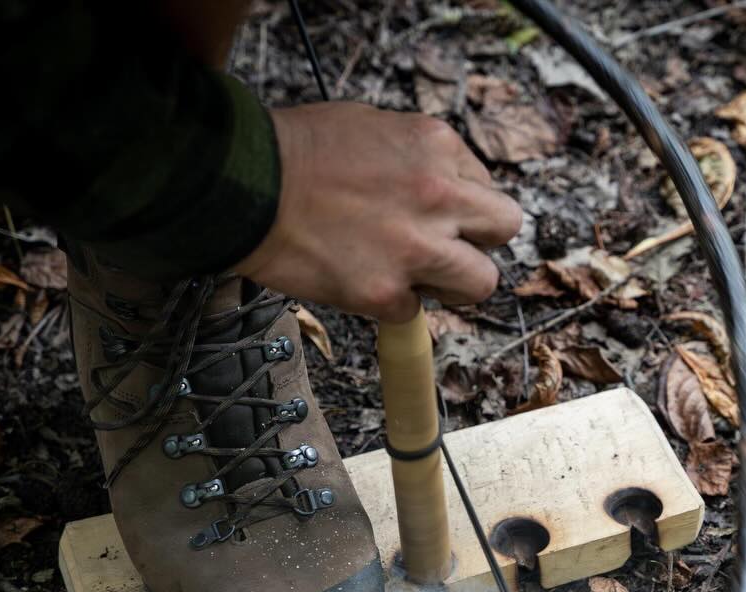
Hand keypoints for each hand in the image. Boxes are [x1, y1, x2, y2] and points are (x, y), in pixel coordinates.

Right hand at [234, 102, 521, 323]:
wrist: (242, 185)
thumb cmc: (294, 152)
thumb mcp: (374, 126)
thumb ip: (420, 158)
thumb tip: (443, 184)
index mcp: (436, 145)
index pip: (486, 187)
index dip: (464, 206)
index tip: (438, 214)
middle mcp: (438, 194)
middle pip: (503, 229)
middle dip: (477, 241)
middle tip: (446, 248)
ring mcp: (415, 248)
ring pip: (479, 284)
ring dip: (452, 284)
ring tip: (414, 275)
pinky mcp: (385, 292)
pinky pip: (413, 312)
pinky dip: (391, 304)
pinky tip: (360, 279)